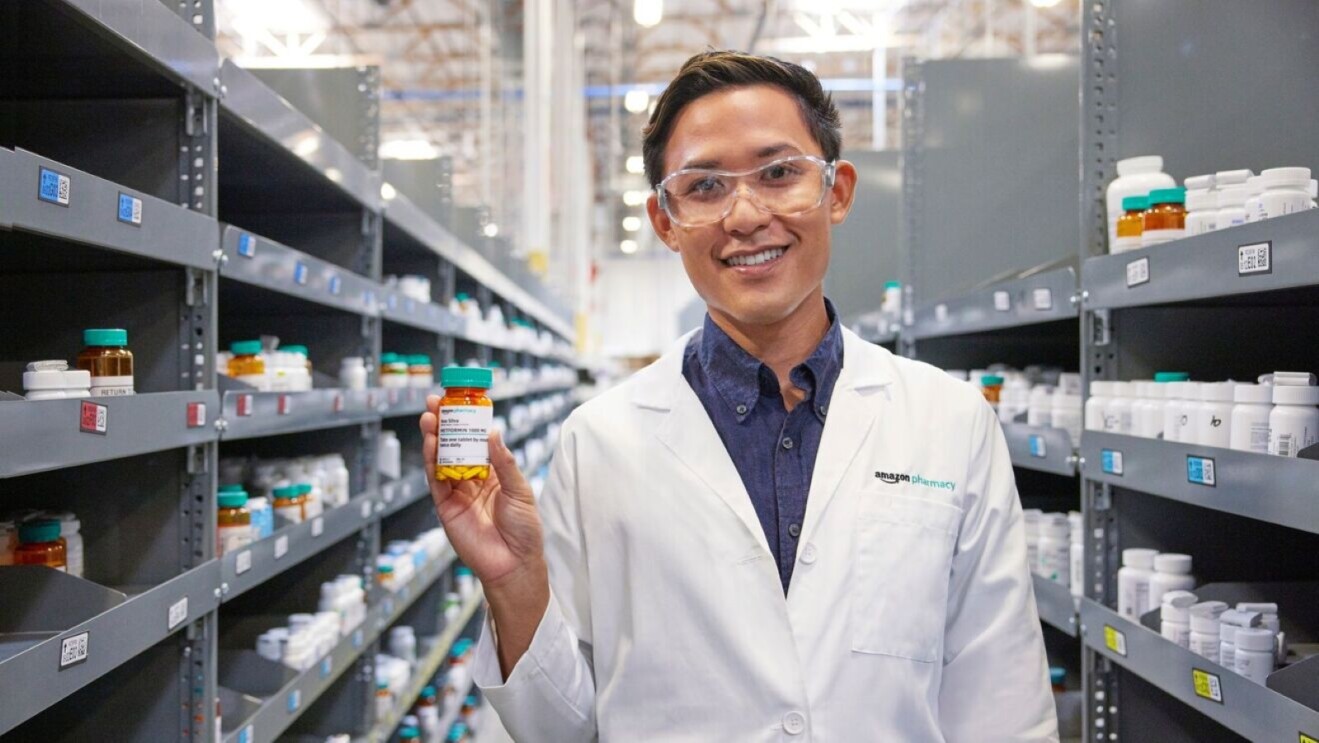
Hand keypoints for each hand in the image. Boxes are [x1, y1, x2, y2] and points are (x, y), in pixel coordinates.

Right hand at [421, 396, 546, 593]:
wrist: (514, 563)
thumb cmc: (524, 529)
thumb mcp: (520, 490)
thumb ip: (504, 462)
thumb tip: (493, 432)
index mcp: (493, 473)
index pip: (475, 441)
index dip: (466, 421)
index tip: (458, 401)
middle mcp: (473, 480)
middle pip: (454, 447)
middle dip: (443, 424)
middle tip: (434, 403)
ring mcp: (457, 493)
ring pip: (441, 461)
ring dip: (433, 439)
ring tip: (428, 418)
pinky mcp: (446, 508)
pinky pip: (435, 482)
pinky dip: (431, 463)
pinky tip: (431, 445)